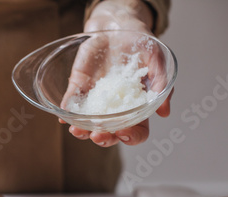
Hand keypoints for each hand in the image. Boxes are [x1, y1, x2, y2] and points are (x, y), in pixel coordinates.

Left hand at [60, 0, 173, 146]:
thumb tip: (164, 112)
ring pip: (87, 123)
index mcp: (136, 106)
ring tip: (77, 130)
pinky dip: (66, 111)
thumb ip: (161, 82)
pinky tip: (63, 115)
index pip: (137, 130)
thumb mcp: (156, 59)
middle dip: (103, 138)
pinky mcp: (79, 87)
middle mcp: (114, 108)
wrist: (117, 27)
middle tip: (97, 136)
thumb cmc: (140, 44)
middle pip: (110, 133)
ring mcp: (95, 100)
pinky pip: (71, 103)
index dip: (132, 136)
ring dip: (81, 131)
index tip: (124, 132)